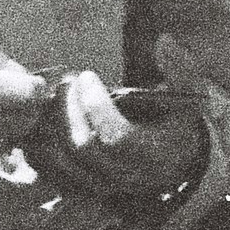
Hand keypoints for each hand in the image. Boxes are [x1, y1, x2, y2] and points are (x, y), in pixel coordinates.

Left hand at [42, 69, 207, 199]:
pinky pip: (52, 172)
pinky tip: (43, 118)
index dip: (96, 106)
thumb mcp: (188, 96)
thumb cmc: (177, 122)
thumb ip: (181, 69)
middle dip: (69, 108)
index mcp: (153, 154)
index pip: (115, 137)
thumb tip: (166, 42)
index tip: (88, 76)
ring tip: (54, 96)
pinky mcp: (84, 188)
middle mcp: (127, 176)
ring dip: (51, 124)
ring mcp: (103, 185)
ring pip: (62, 161)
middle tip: (67, 81)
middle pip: (83, 147)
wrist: (175, 160)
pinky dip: (41, 145)